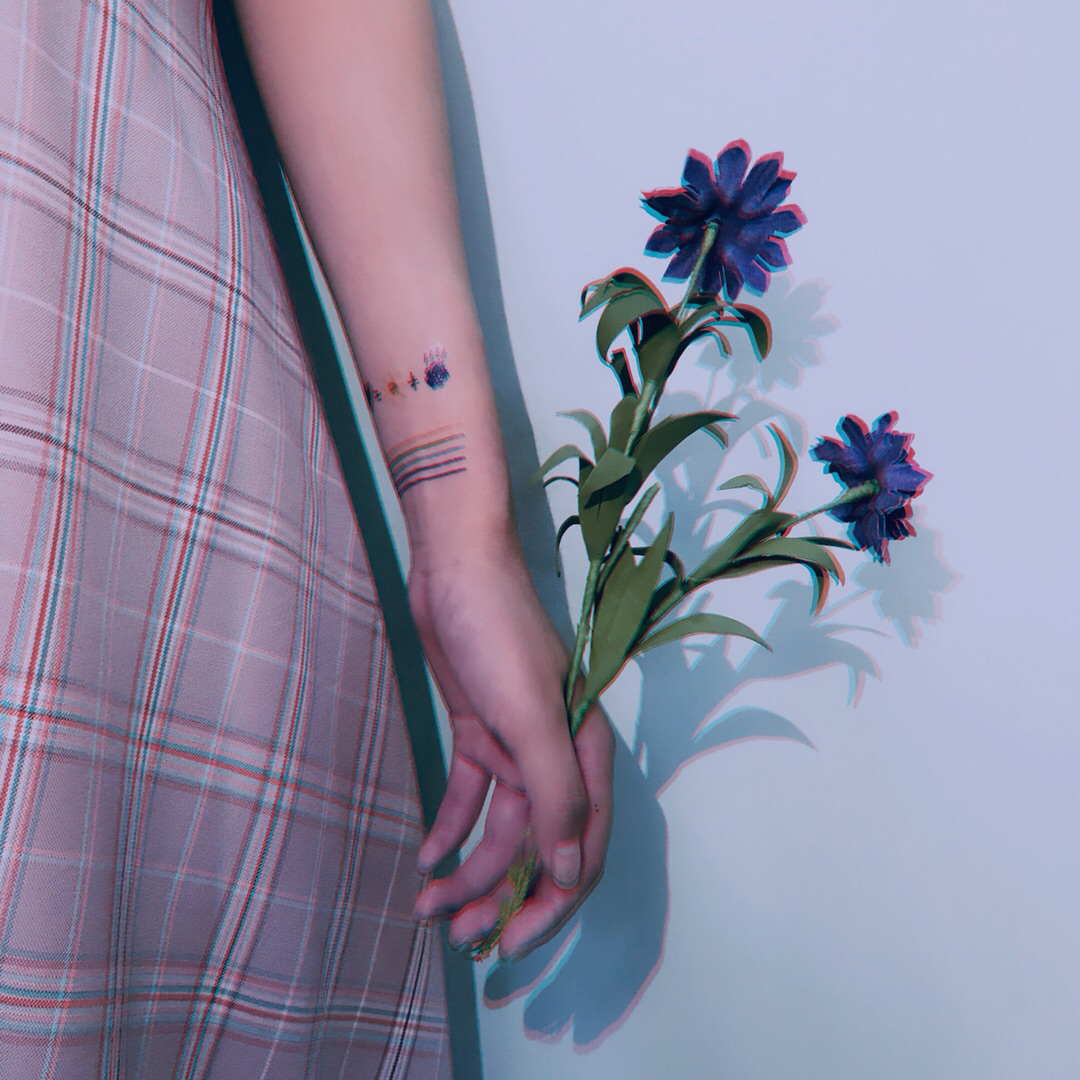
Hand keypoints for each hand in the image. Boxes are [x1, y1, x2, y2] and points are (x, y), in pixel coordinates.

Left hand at [408, 535, 613, 957]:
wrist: (455, 569)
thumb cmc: (499, 634)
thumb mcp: (530, 716)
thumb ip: (558, 794)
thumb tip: (572, 872)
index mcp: (583, 756)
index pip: (582, 848)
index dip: (553, 901)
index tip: (512, 940)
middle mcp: (555, 759)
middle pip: (538, 849)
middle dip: (504, 897)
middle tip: (462, 936)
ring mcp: (515, 748)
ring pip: (499, 830)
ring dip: (468, 871)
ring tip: (429, 906)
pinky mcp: (479, 734)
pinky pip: (469, 797)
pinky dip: (450, 829)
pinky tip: (427, 855)